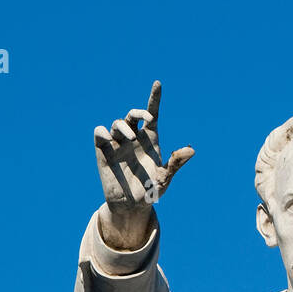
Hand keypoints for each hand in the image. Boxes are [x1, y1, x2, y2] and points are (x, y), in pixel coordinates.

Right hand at [94, 80, 194, 249]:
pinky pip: (100, 133)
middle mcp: (134, 138)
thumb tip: (192, 150)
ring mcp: (118, 143)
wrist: (131, 207)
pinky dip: (102, 132)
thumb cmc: (150, 192)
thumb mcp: (165, 178)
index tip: (158, 84)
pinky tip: (108, 137)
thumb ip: (176, 163)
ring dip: (124, 126)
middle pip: (134, 115)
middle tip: (148, 119)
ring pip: (118, 123)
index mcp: (150, 139)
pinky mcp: (104, 151)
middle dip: (140, 111)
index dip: (154, 98)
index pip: (152, 114)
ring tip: (130, 137)